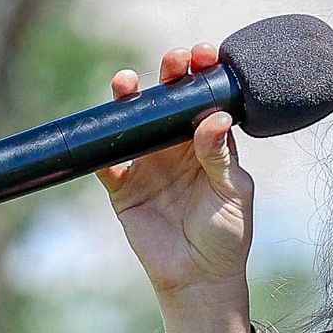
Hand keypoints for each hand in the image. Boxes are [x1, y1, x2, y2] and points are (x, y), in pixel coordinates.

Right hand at [96, 44, 253, 299]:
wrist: (200, 277)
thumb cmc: (227, 234)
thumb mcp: (233, 193)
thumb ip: (221, 157)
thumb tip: (216, 117)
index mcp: (209, 142)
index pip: (205, 99)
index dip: (204, 74)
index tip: (205, 55)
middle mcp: (177, 146)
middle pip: (169, 101)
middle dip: (170, 75)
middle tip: (175, 61)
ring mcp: (147, 163)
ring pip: (133, 122)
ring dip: (129, 98)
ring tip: (127, 81)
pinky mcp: (122, 187)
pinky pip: (105, 162)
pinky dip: (99, 146)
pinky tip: (103, 131)